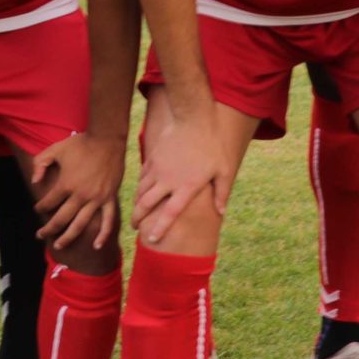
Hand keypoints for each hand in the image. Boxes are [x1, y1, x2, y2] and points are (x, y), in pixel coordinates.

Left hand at [30, 132, 123, 252]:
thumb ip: (40, 163)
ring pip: (80, 225)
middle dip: (48, 229)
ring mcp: (96, 199)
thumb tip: (34, 181)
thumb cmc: (81, 143)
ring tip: (58, 246)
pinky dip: (103, 235)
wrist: (107, 139)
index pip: (48, 203)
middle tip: (40, 235)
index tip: (38, 209)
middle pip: (61, 219)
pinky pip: (108, 221)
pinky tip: (96, 245)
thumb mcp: (55, 149)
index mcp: (66, 184)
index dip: (40, 207)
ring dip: (68, 237)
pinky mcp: (109, 198)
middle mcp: (80, 195)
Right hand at [133, 96, 230, 247]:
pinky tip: (141, 191)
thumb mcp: (223, 169)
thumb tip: (221, 212)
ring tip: (136, 212)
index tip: (152, 239)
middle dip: (137, 218)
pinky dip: (140, 186)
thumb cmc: (212, 145)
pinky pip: (142, 176)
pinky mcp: (153, 158)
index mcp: (186, 187)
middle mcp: (168, 181)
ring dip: (137, 203)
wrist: (193, 118)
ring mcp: (158, 169)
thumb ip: (221, 192)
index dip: (160, 228)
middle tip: (135, 227)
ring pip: (141, 191)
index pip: (169, 214)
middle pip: (146, 204)